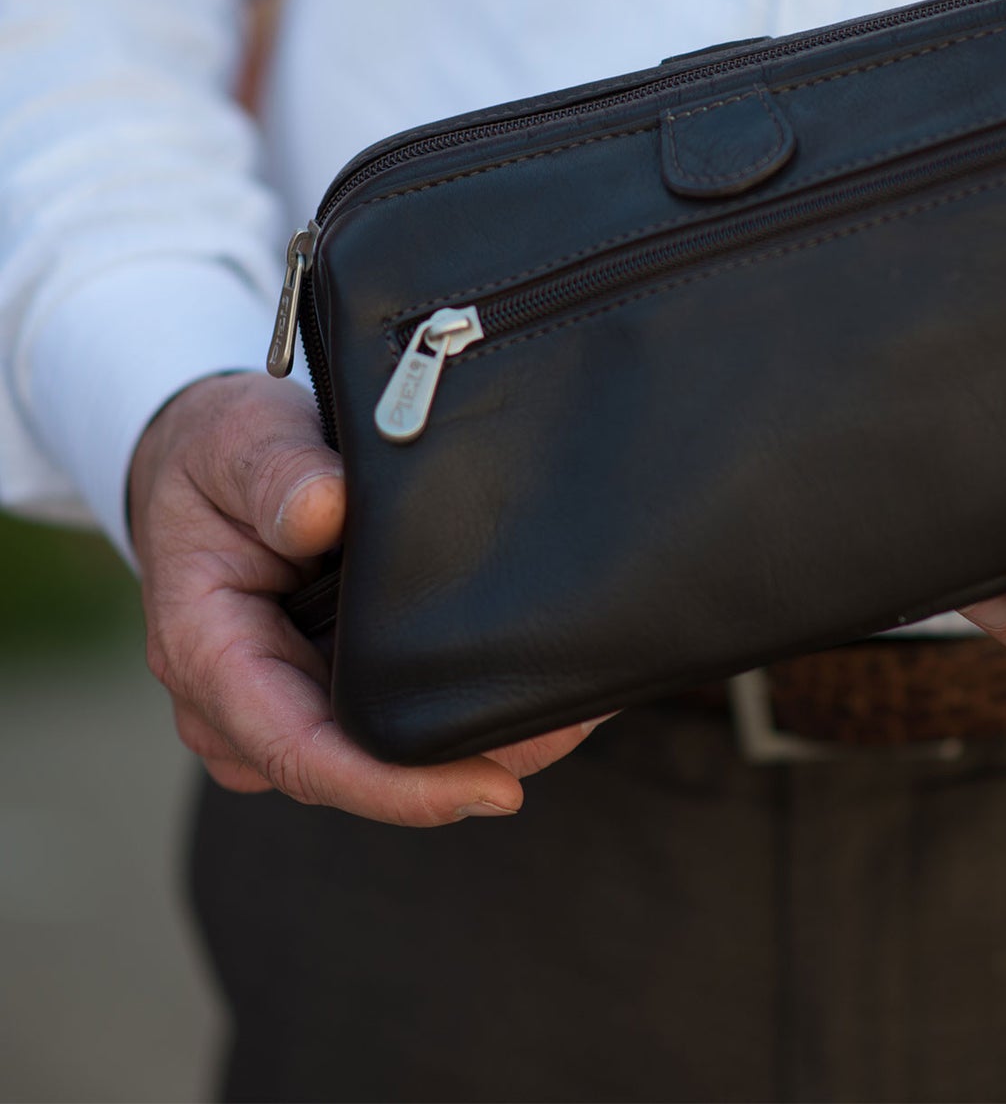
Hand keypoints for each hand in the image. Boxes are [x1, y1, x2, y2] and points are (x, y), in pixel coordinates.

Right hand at [128, 371, 597, 823]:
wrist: (211, 464)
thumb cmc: (221, 456)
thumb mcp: (238, 441)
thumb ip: (275, 474)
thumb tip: (325, 511)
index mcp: (209, 653)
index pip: (302, 751)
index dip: (395, 785)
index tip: (487, 787)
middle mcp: (245, 704)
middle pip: (361, 769)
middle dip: (464, 767)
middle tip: (568, 728)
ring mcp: (289, 705)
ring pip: (387, 758)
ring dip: (476, 743)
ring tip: (572, 709)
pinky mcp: (329, 689)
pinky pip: (394, 720)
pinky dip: (461, 711)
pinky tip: (534, 688)